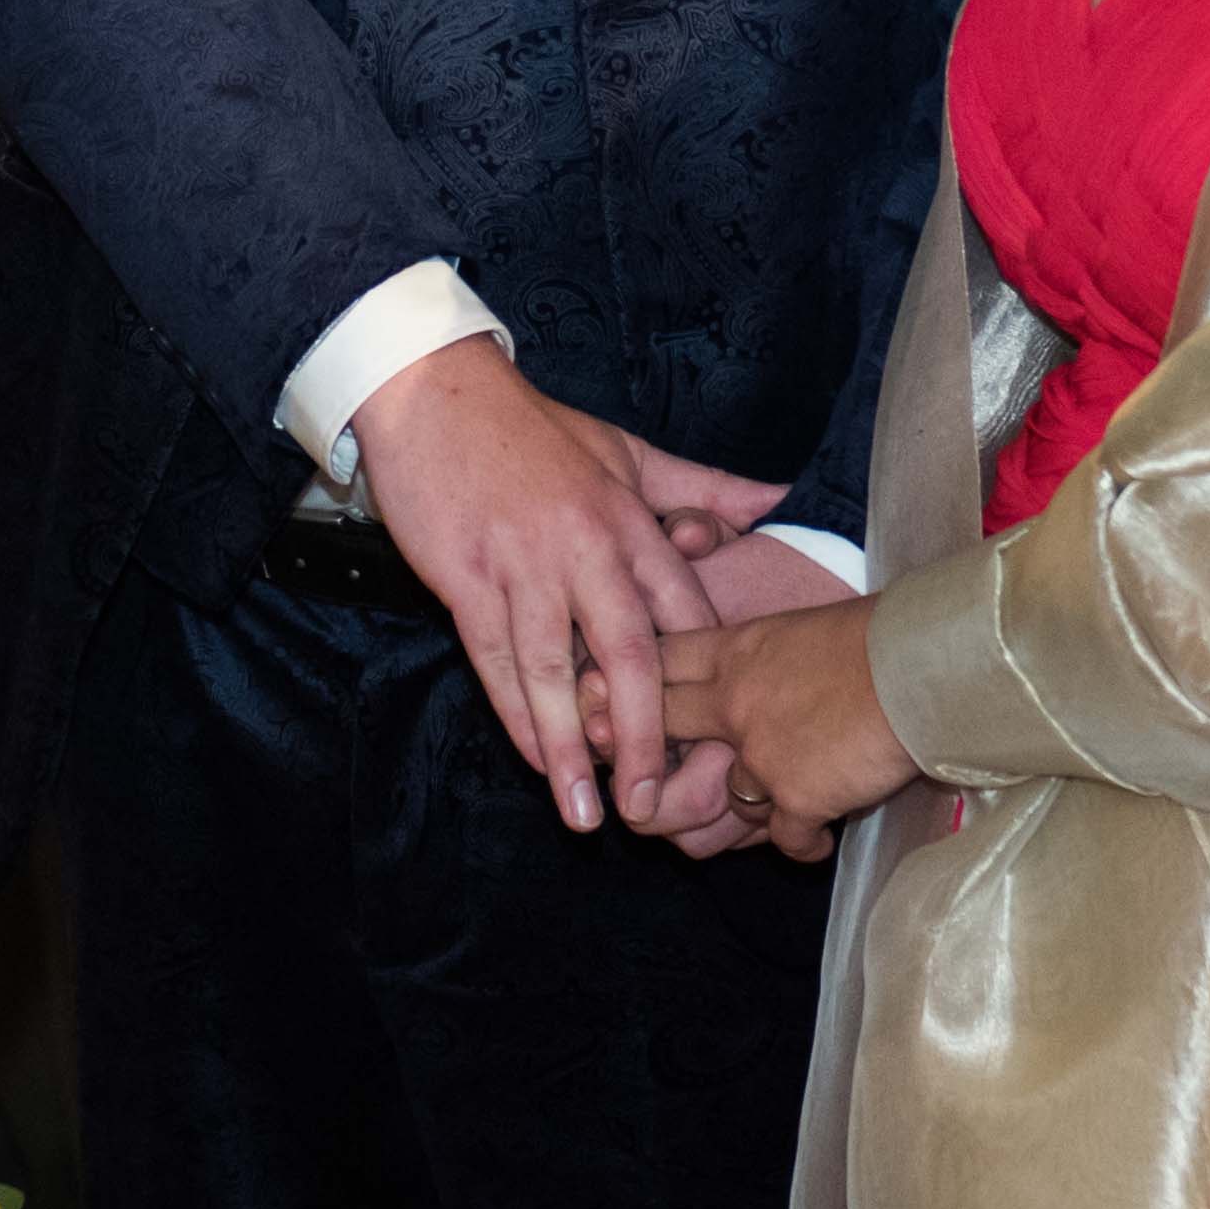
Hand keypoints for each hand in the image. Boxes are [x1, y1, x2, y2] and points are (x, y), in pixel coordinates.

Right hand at [351, 339, 770, 831]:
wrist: (435, 394)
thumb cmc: (533, 429)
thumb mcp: (626, 452)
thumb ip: (700, 487)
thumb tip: (774, 498)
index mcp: (632, 522)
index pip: (682, 613)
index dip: (702, 682)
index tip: (717, 742)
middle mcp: (587, 550)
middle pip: (630, 658)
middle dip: (643, 738)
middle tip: (654, 805)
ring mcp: (525, 567)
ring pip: (557, 673)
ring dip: (572, 750)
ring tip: (587, 814)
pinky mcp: (468, 579)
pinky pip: (497, 661)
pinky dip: (517, 716)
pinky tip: (536, 763)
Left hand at [656, 598, 917, 864]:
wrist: (926, 667)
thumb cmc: (887, 636)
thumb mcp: (812, 629)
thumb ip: (777, 660)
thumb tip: (782, 678)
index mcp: (739, 650)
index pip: (662, 661)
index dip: (632, 685)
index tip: (614, 704)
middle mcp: (735, 702)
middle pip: (660, 729)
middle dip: (648, 756)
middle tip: (646, 783)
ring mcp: (761, 754)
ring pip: (723, 800)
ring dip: (746, 812)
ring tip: (775, 811)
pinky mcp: (797, 797)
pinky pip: (782, 839)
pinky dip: (803, 845)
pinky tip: (819, 841)